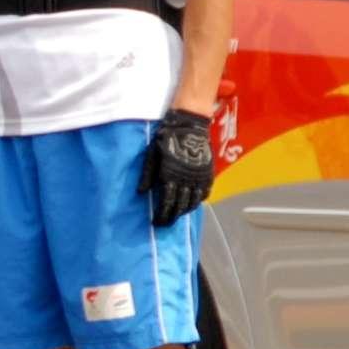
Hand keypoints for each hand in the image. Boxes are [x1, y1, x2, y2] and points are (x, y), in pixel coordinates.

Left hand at [145, 106, 216, 226]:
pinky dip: (198, 201)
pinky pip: (205, 193)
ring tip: (177, 215)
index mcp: (170, 175)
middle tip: (165, 224)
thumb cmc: (166, 138)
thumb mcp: (151, 154)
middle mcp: (186, 179)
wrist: (189, 125)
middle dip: (172, 217)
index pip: (167, 203)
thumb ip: (147, 174)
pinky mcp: (208, 173)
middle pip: (180, 206)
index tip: (157, 223)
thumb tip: (141, 193)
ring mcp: (199, 177)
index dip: (162, 215)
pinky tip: (192, 203)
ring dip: (184, 211)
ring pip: (193, 202)